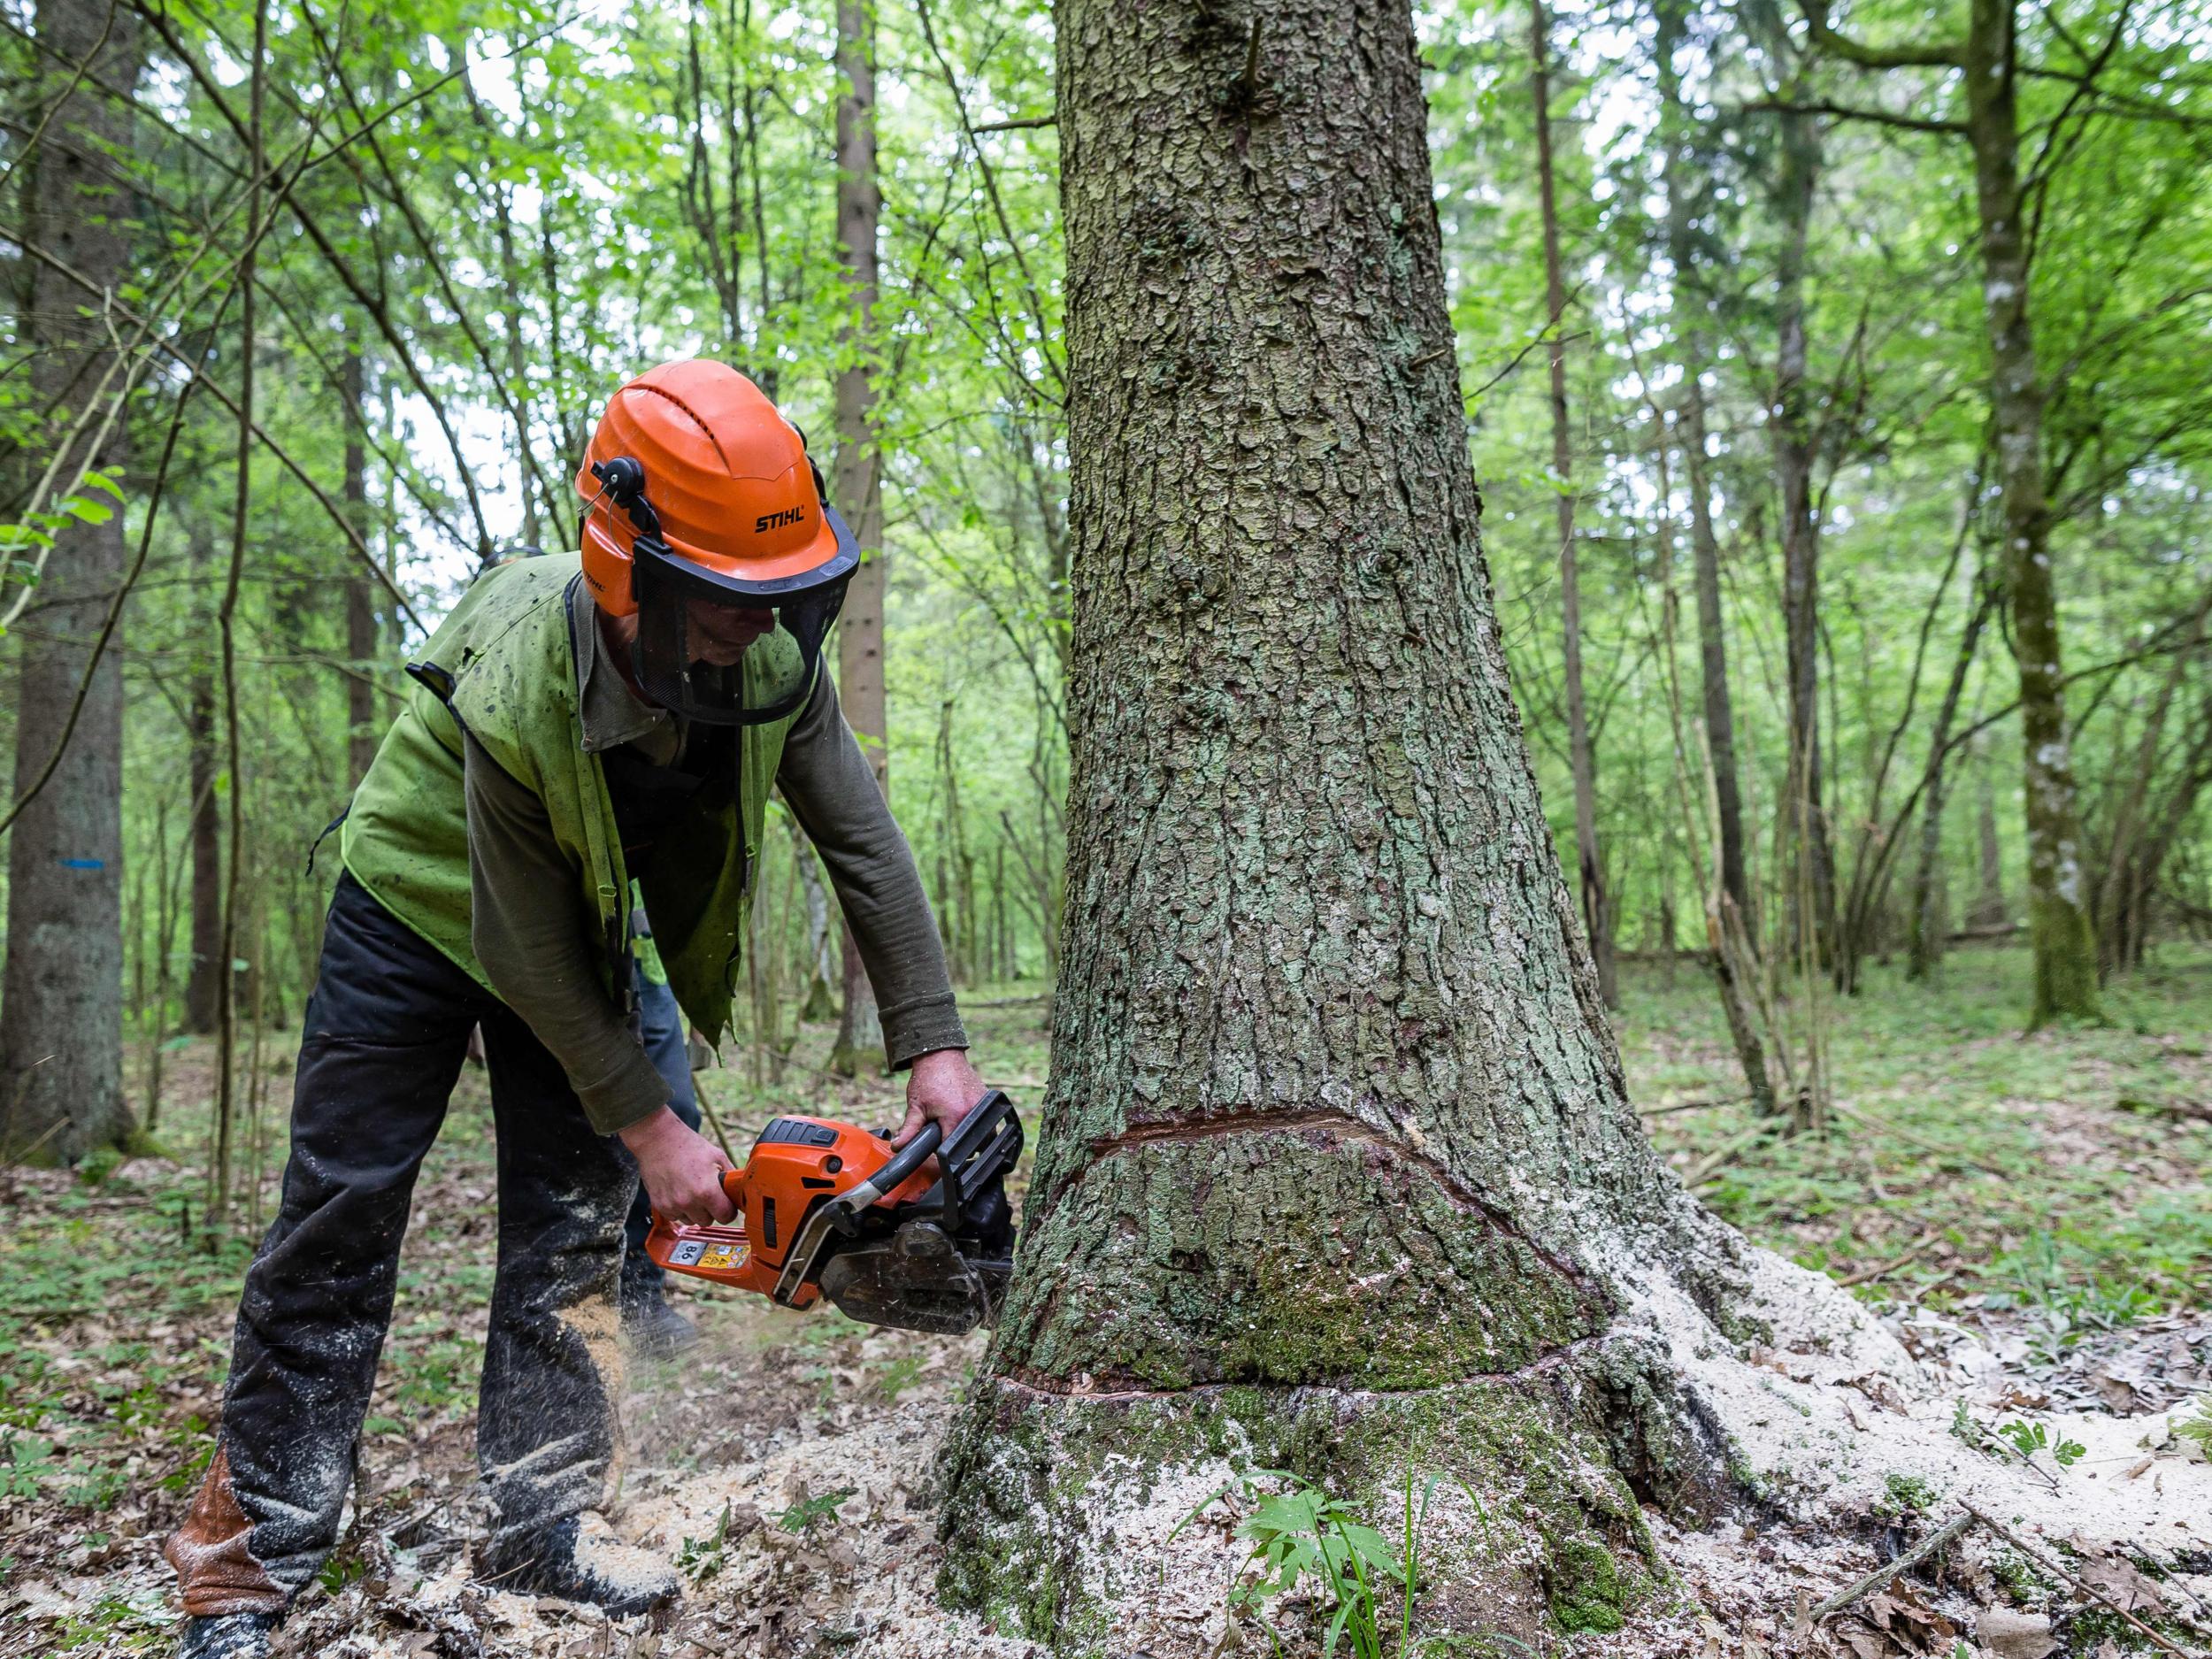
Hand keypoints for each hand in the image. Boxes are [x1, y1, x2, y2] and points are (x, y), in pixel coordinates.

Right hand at [619, 1107, 735, 1223]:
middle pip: (708, 1221)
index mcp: (707, 1191)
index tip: (726, 1204)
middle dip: (711, 1210)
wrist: (657, 1139)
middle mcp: (689, 1202)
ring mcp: (672, 1205)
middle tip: (708, 1194)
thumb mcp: (717, 1156)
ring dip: (694, 1211)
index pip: (725, 1216)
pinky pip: (675, 1217)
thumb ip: (731, 1176)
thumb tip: (740, 1189)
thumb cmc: (688, 1145)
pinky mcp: (659, 1206)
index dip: (729, 1210)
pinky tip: (679, 1192)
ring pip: (691, 1220)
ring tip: (691, 1190)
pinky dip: (679, 1209)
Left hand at [893, 1048, 986, 1148]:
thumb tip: (898, 1147)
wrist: (940, 1055)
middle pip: (970, 1146)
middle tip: (942, 1131)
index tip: (934, 1145)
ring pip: (983, 1137)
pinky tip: (962, 1116)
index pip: (951, 1149)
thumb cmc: (928, 1079)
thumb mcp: (916, 1106)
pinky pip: (987, 1122)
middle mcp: (973, 1113)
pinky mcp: (987, 1100)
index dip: (940, 1151)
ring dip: (970, 1138)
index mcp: (955, 1117)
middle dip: (956, 1145)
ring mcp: (983, 1106)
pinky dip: (976, 1125)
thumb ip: (909, 1130)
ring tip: (954, 1126)